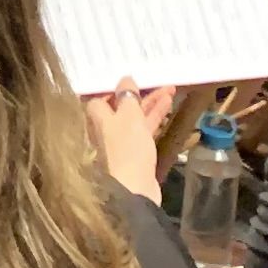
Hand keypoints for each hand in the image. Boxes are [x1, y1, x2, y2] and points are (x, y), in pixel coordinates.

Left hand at [81, 77, 180, 201]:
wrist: (135, 188)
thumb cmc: (127, 148)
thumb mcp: (128, 116)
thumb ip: (128, 96)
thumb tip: (125, 79)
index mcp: (97, 117)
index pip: (100, 97)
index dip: (114, 88)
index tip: (130, 79)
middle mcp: (106, 128)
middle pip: (121, 106)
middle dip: (140, 94)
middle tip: (158, 81)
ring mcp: (121, 142)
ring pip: (135, 117)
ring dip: (151, 104)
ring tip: (170, 90)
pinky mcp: (135, 154)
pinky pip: (143, 130)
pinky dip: (154, 118)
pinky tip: (168, 107)